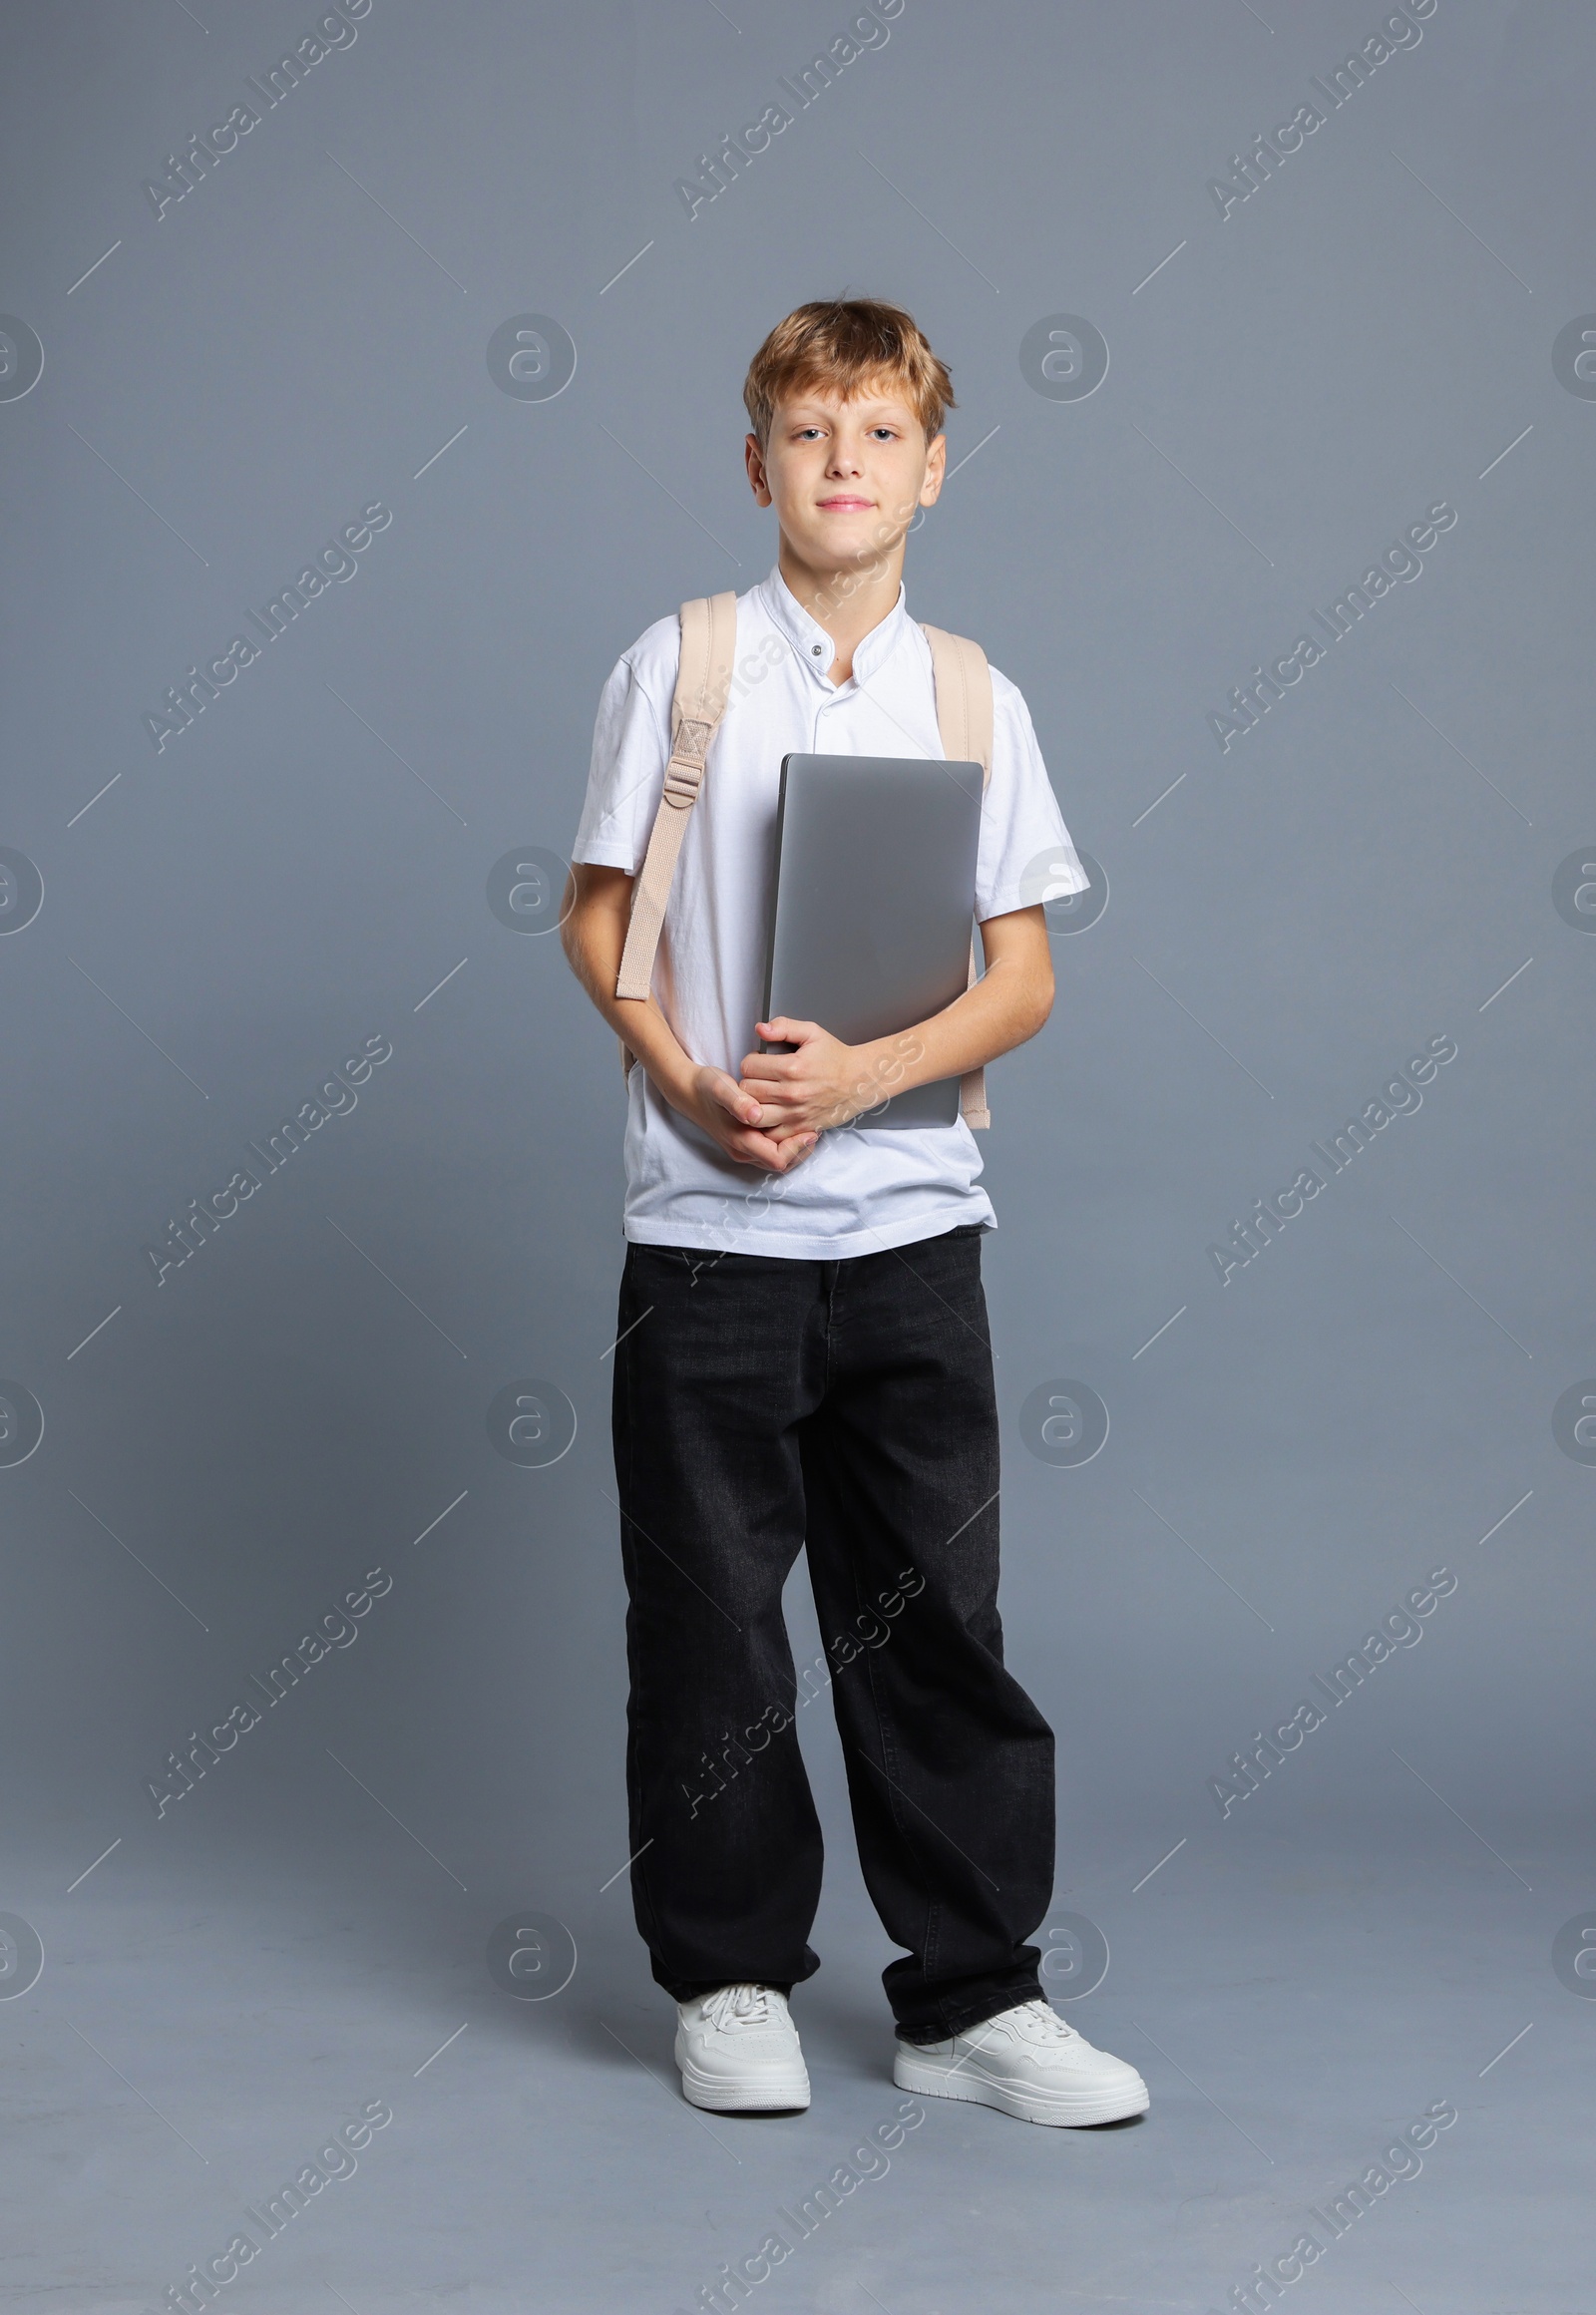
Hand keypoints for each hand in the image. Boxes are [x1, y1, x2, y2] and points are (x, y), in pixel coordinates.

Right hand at [673, 1063, 817, 1171]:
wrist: (689, 1091)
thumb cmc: (707, 1087)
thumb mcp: (720, 1088)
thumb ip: (737, 1101)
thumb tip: (755, 1114)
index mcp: (740, 1141)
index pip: (777, 1159)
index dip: (797, 1149)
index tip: (811, 1130)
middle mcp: (742, 1151)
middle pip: (782, 1163)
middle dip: (801, 1150)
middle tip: (816, 1129)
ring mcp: (744, 1150)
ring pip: (778, 1159)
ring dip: (796, 1148)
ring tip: (809, 1128)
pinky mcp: (746, 1143)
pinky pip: (772, 1151)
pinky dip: (787, 1143)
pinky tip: (795, 1125)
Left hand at [739, 1018, 909, 1135]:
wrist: (860, 1081)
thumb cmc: (835, 1057)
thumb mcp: (812, 1033)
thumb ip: (784, 1027)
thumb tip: (760, 1029)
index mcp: (792, 1067)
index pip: (748, 1066)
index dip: (751, 1061)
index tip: (760, 1062)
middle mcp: (792, 1093)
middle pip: (747, 1090)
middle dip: (749, 1082)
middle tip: (760, 1079)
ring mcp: (795, 1114)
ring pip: (753, 1114)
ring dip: (752, 1105)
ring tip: (760, 1097)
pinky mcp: (800, 1129)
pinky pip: (770, 1134)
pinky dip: (766, 1126)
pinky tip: (770, 1114)